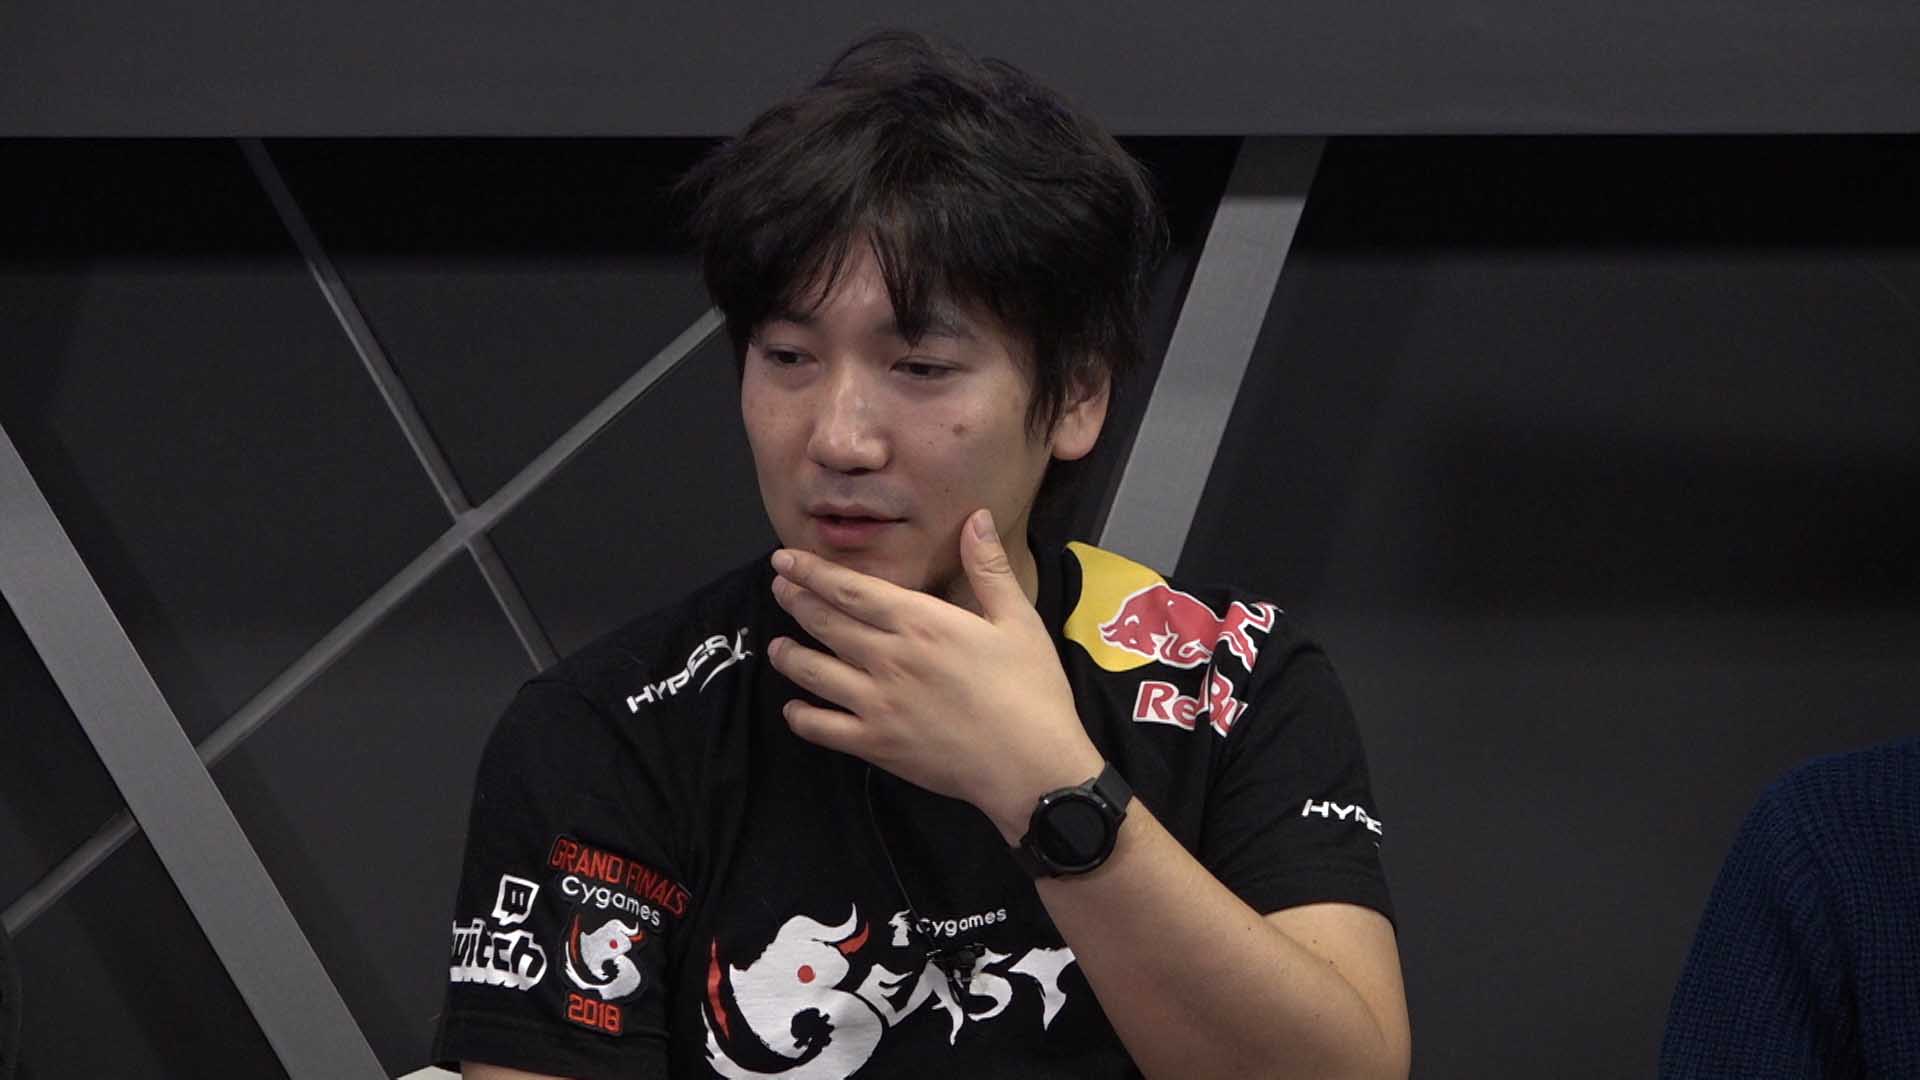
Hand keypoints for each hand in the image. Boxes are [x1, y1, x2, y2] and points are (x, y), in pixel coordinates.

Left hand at [766, 508, 1104, 841]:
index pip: (850, 589)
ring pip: (813, 673)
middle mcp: (887, 657)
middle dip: (796, 602)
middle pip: (825, 623)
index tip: (785, 560)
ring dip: (789, 656)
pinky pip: (823, 728)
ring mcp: (876, 703)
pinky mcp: (876, 744)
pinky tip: (794, 709)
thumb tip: (977, 516)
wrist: (1030, 765)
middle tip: (778, 588)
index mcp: (919, 621)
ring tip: (776, 646)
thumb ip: (989, 567)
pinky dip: (801, 717)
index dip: (812, 572)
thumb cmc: (1030, 689)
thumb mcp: (1017, 619)